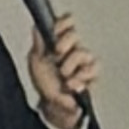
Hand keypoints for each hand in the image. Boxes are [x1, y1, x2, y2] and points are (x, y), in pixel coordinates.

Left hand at [27, 8, 98, 128]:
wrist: (54, 105)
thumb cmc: (46, 83)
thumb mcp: (36, 61)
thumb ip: (38, 43)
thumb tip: (37, 26)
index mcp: (59, 42)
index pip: (66, 23)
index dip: (62, 23)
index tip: (56, 28)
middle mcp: (73, 49)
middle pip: (74, 34)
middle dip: (65, 42)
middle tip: (57, 52)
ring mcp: (84, 62)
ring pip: (84, 53)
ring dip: (70, 65)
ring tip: (63, 75)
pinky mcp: (92, 75)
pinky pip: (92, 70)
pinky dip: (80, 78)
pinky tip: (72, 84)